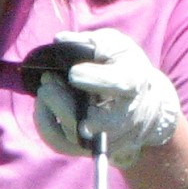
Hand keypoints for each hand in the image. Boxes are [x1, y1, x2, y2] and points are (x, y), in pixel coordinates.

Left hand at [32, 28, 182, 169]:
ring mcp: (107, 136)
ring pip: (72, 132)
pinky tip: (42, 106)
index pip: (117, 84)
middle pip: (93, 119)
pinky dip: (45, 125)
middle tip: (48, 79)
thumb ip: (91, 42)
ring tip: (45, 88)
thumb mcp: (118, 46)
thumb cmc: (127, 70)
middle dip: (64, 100)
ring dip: (51, 108)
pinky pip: (60, 143)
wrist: (145, 105)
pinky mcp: (90, 147)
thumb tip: (60, 41)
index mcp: (133, 83)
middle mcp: (124, 116)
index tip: (73, 72)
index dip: (93, 79)